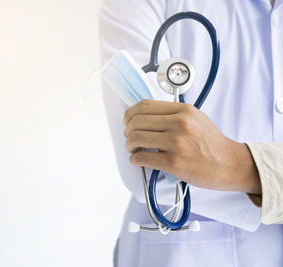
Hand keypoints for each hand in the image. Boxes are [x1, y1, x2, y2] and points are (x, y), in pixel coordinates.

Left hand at [123, 99, 260, 194]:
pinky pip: (142, 158)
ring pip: (136, 139)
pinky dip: (135, 160)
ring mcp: (176, 143)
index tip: (127, 121)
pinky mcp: (173, 162)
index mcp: (183, 110)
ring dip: (129, 146)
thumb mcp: (195, 118)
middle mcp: (179, 123)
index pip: (144, 105)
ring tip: (134, 150)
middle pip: (137, 122)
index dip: (130, 114)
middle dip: (128, 131)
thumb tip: (143, 116)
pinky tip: (139, 161)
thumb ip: (172, 114)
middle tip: (130, 138)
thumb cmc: (211, 143)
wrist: (229, 164)